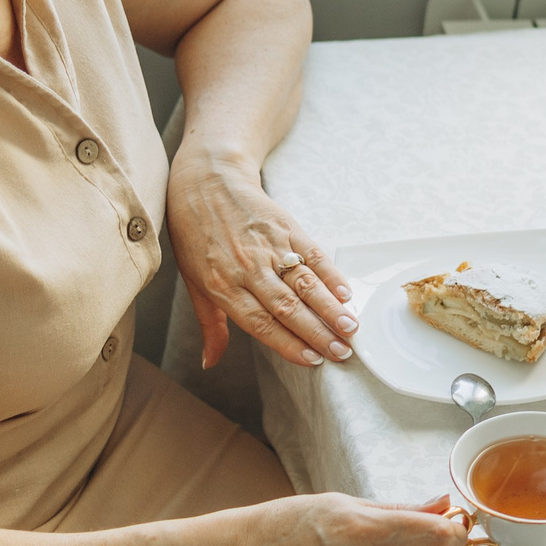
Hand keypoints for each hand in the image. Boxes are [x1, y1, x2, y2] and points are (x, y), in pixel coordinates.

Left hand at [166, 147, 355, 369]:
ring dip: (330, 308)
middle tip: (342, 352)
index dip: (288, 343)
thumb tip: (209, 363)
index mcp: (221, 285)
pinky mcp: (286, 227)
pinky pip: (313, 254)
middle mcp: (246, 267)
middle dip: (317, 332)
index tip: (312, 360)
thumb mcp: (194, 283)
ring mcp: (269, 246)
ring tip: (351, 328)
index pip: (260, 322)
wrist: (205, 182)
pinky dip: (331, 275)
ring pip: (304, 283)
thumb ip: (210, 325)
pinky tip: (346, 293)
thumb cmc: (195, 236)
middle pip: (287, 306)